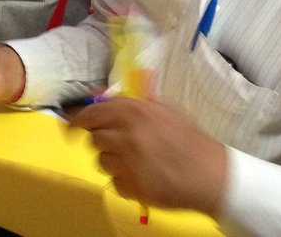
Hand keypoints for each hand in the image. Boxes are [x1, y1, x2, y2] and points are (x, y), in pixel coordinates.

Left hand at [71, 97, 226, 214]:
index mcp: (133, 111)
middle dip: (102, 140)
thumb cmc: (188, 138)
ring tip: (136, 161)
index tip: (71, 124)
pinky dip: (124, 180)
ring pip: (101, 161)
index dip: (77, 118)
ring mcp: (126, 162)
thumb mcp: (164, 110)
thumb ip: (134, 101)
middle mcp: (125, 134)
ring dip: (113, 161)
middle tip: (117, 143)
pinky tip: (142, 176)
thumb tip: (103, 94)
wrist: (209, 173)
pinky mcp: (130, 186)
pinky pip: (114, 182)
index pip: (90, 113)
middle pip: (93, 137)